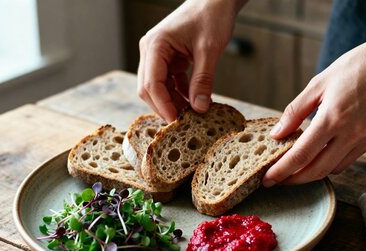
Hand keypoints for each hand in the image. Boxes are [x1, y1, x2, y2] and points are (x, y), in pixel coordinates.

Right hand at [137, 0, 242, 121]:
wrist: (215, 1)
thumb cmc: (211, 17)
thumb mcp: (209, 50)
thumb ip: (203, 80)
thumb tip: (199, 109)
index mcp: (155, 45)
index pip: (152, 83)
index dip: (163, 105)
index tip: (177, 122)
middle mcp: (151, 51)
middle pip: (149, 89)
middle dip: (165, 107)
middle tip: (185, 123)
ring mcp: (158, 55)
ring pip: (158, 88)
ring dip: (173, 102)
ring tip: (192, 114)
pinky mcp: (168, 59)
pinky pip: (169, 83)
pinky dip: (180, 94)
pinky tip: (195, 102)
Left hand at [263, 36, 365, 185]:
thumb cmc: (357, 65)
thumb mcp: (319, 83)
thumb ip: (295, 111)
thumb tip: (276, 134)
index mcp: (332, 118)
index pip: (300, 156)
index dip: (281, 171)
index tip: (267, 179)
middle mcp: (351, 134)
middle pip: (316, 171)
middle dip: (294, 180)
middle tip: (277, 179)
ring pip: (333, 169)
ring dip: (313, 173)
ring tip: (296, 167)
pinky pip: (348, 160)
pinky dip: (331, 163)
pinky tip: (320, 154)